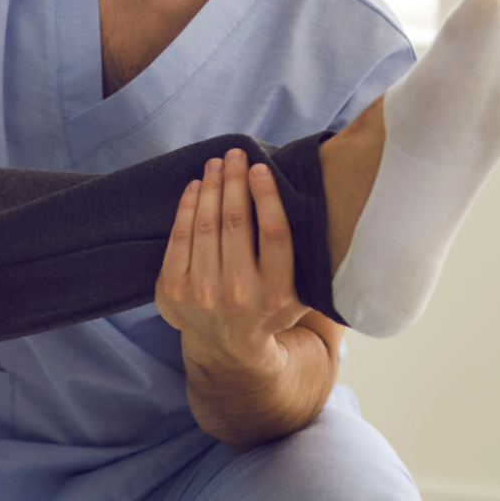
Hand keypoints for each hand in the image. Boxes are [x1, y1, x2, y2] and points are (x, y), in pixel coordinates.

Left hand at [154, 149, 308, 369]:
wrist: (228, 346)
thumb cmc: (269, 307)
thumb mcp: (301, 293)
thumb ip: (309, 260)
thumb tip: (325, 207)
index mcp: (277, 293)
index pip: (274, 233)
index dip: (266, 195)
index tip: (260, 168)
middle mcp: (239, 293)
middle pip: (235, 222)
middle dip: (234, 181)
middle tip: (234, 154)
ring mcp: (203, 293)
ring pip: (206, 225)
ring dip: (211, 187)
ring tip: (215, 164)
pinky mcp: (174, 289)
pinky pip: (180, 236)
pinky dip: (187, 206)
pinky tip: (196, 187)